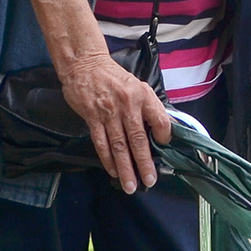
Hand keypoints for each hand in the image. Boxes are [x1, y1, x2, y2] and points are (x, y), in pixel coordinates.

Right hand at [60, 52, 170, 193]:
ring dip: (125, 168)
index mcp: (143, 96)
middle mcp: (128, 105)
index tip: (165, 150)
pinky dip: (108, 159)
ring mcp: (109, 112)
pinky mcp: (92, 117)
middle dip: (144, 163)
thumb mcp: (138, 86)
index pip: (160, 120)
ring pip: (119, 146)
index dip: (164, 136)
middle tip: (149, 180)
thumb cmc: (114, 78)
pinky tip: (113, 171)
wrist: (86, 65)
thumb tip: (160, 131)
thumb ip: (148, 107)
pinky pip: (101, 143)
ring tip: (130, 184)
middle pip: (138, 139)